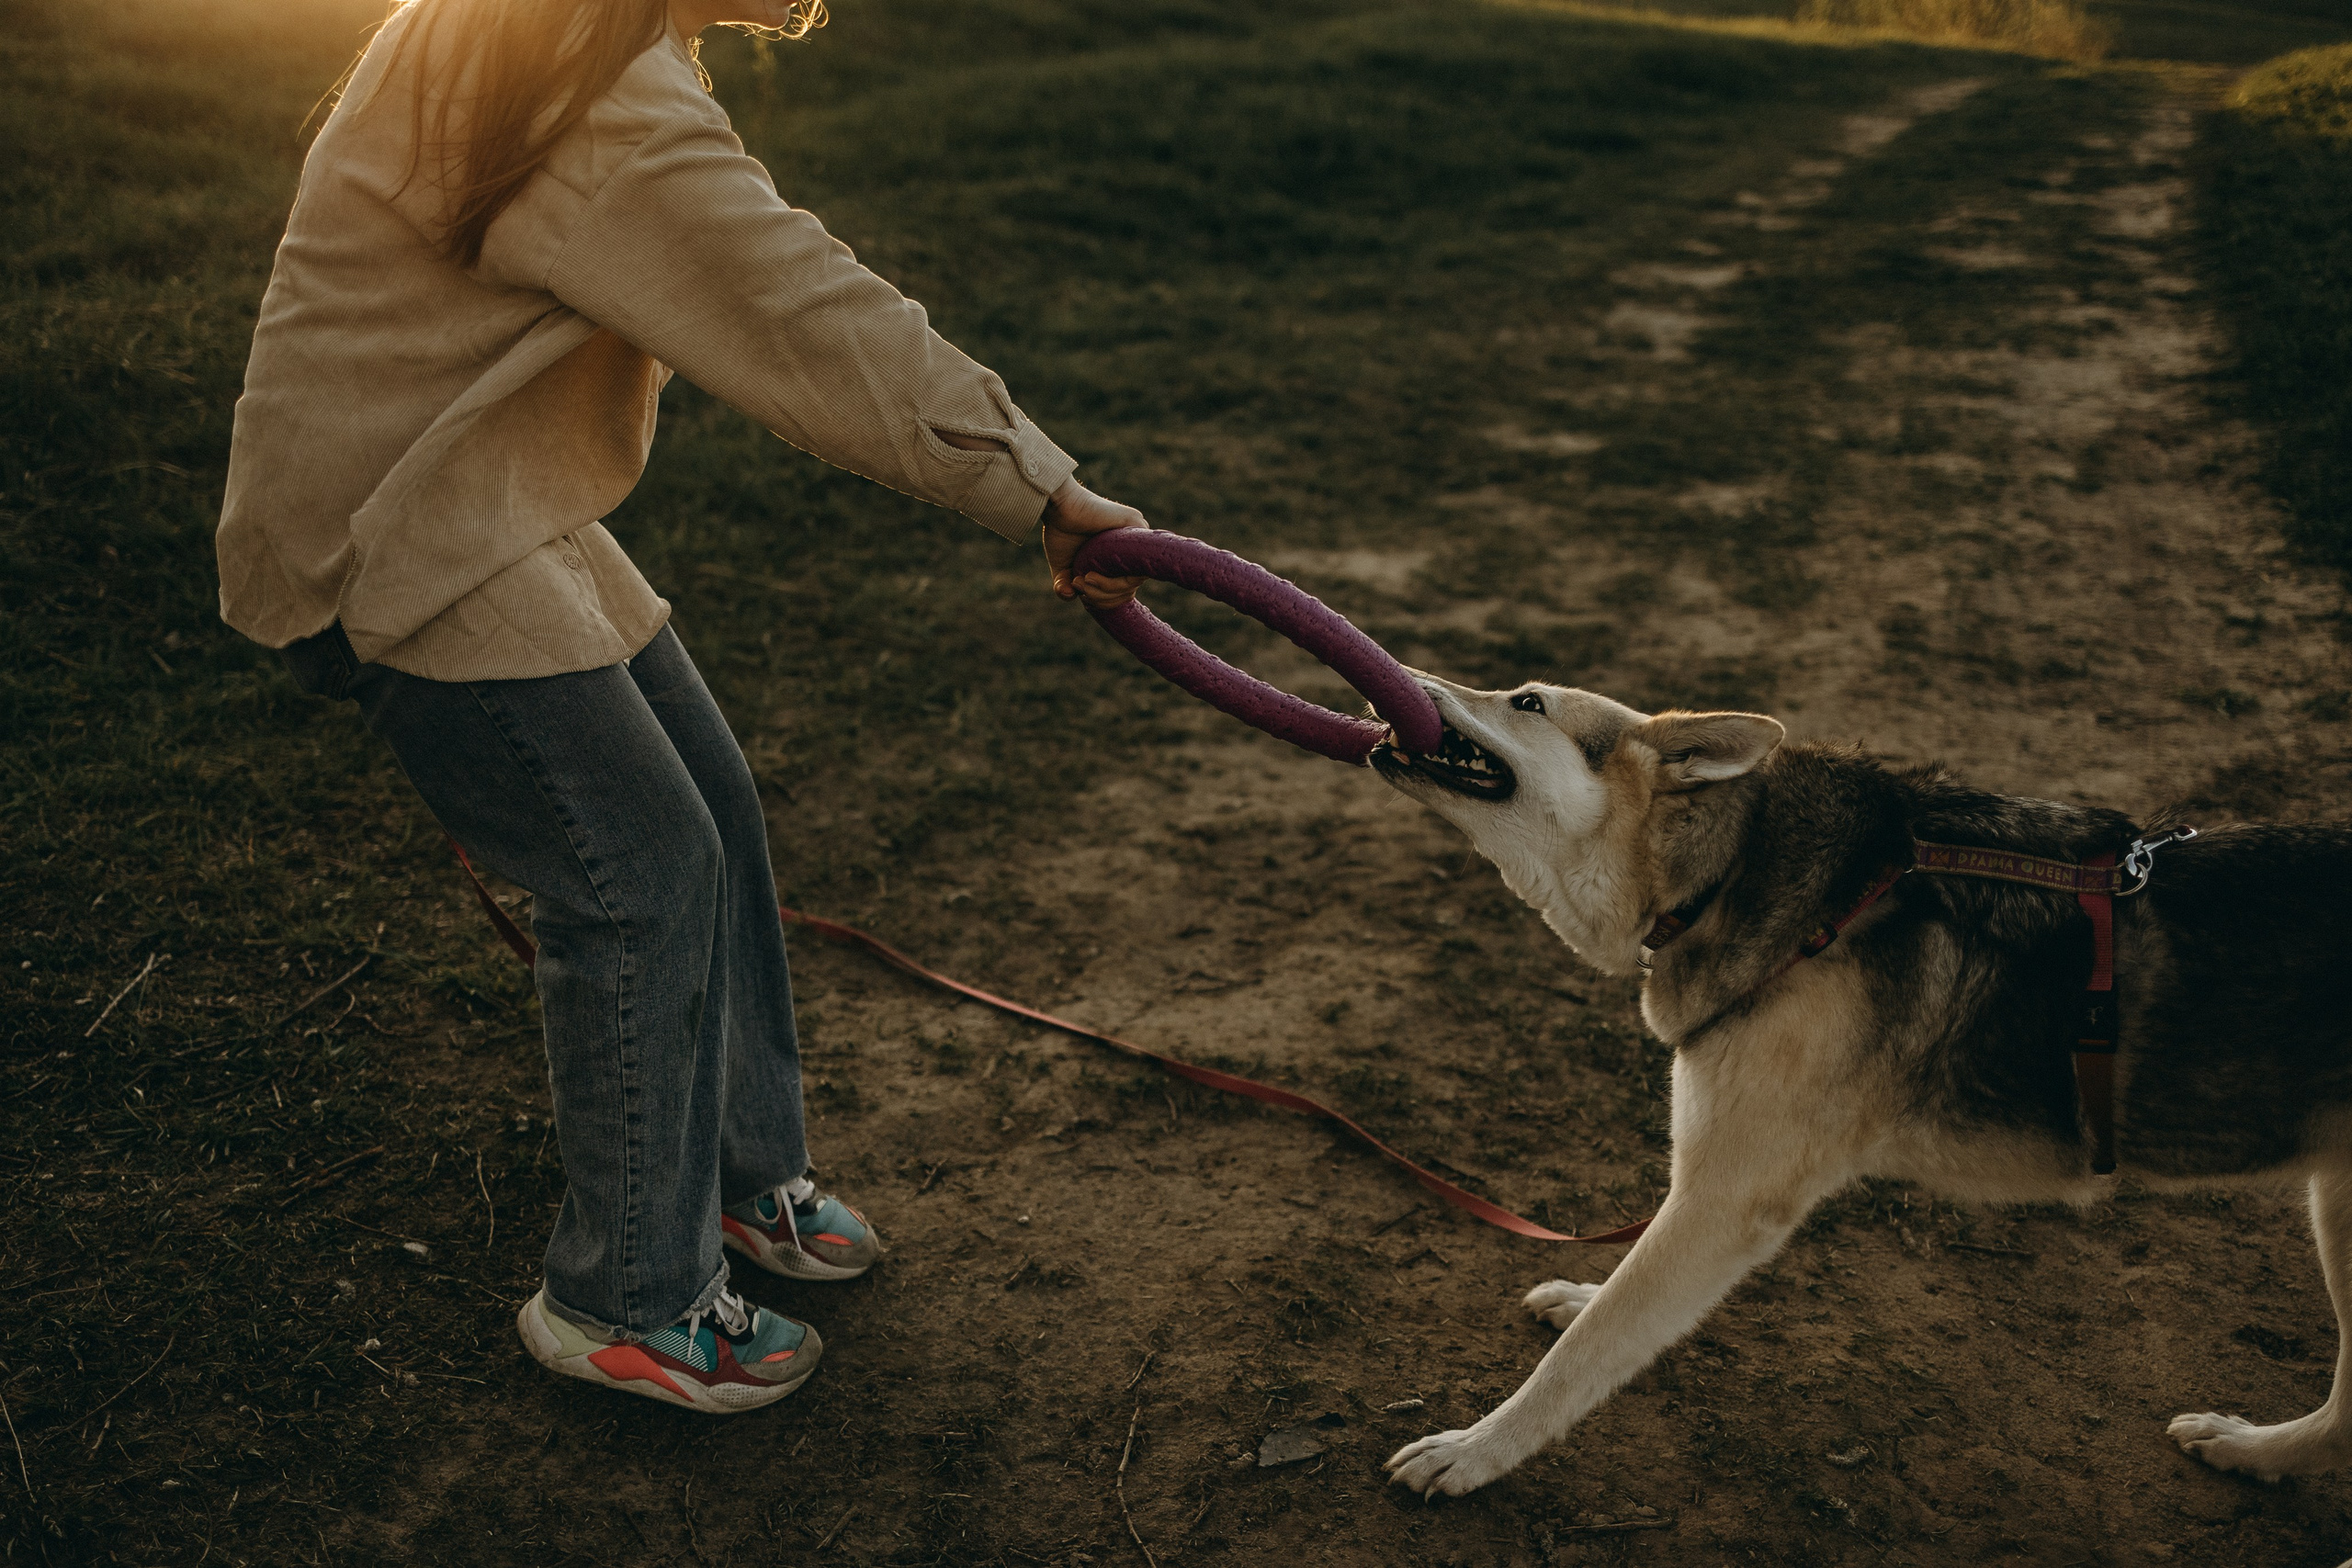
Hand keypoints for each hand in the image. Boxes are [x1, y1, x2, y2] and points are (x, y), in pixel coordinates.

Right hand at [1041, 479, 1148, 608]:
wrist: (1058, 506)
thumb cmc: (1061, 532)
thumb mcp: (1064, 568)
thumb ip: (1067, 586)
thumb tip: (1070, 596)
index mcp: (1119, 561)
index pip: (1124, 592)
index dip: (1105, 602)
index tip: (1085, 598)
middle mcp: (1132, 551)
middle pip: (1128, 590)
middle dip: (1102, 598)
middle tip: (1080, 585)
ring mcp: (1137, 538)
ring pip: (1133, 582)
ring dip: (1105, 589)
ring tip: (1083, 579)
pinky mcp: (1136, 526)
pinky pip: (1137, 566)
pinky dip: (1115, 579)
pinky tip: (1092, 573)